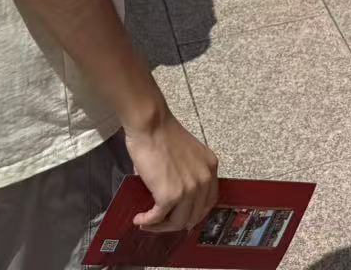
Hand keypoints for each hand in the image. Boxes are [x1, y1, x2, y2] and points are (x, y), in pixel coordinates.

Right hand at [125, 108, 218, 233]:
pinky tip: (140, 219)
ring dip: (161, 226)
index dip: (193, 213)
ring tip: (148, 222)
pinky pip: (159, 217)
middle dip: (176, 223)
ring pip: (178, 222)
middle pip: (194, 216)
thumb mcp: (188, 155)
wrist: (151, 125)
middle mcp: (204, 180)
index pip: (208, 202)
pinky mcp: (170, 195)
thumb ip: (188, 175)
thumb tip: (175, 198)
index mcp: (210, 168)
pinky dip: (148, 221)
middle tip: (161, 222)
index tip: (180, 216)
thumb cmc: (162, 134)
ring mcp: (188, 189)